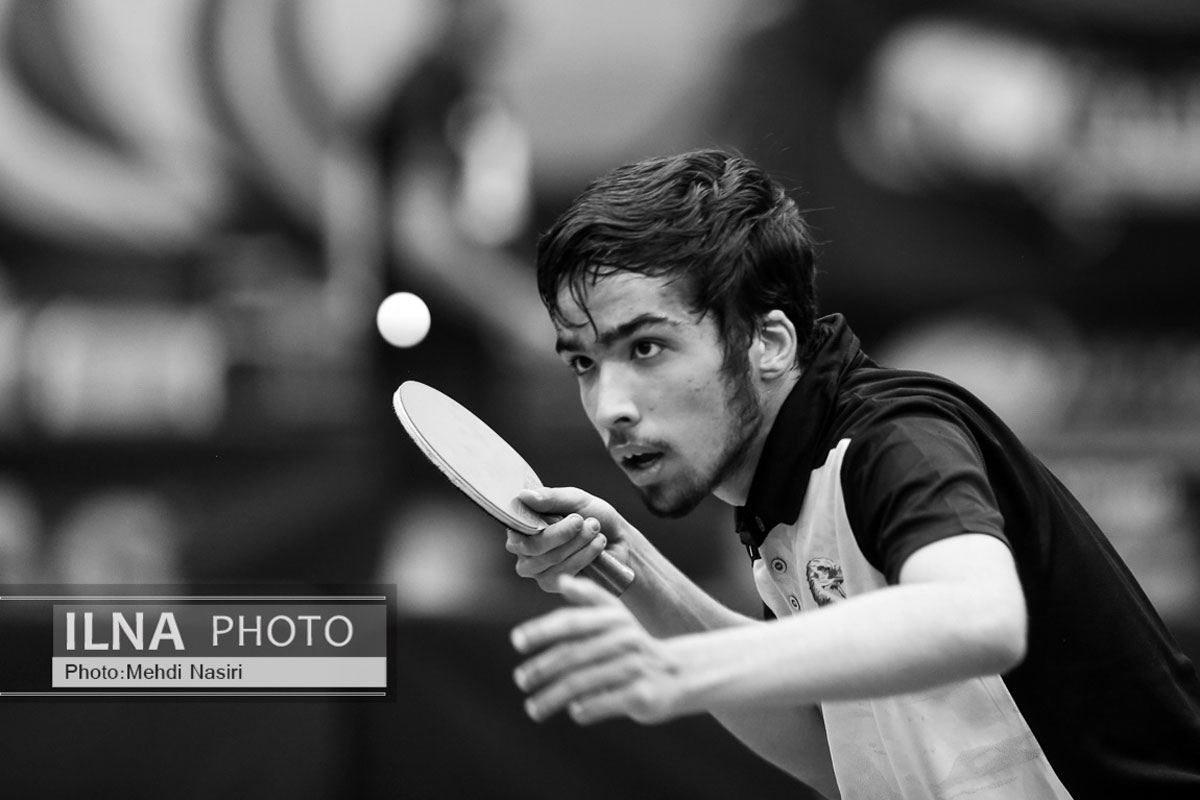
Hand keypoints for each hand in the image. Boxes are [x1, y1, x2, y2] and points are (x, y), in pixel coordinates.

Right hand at [505, 487, 633, 593]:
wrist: (619, 540)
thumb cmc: (594, 516)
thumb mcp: (575, 499)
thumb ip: (550, 497)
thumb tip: (524, 496)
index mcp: (524, 523)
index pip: (519, 526)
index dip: (545, 523)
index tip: (575, 517)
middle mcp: (523, 547)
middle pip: (533, 546)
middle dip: (565, 533)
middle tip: (585, 521)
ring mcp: (535, 568)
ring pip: (551, 558)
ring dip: (579, 542)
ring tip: (595, 529)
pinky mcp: (549, 584)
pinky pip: (563, 572)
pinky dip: (584, 556)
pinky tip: (597, 545)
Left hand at [511, 575, 682, 724]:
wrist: (682, 673)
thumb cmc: (638, 645)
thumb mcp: (618, 616)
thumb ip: (589, 598)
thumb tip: (561, 580)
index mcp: (615, 618)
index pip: (571, 622)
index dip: (542, 630)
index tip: (517, 641)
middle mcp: (625, 639)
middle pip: (572, 655)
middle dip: (541, 668)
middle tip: (520, 680)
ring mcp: (635, 668)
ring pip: (582, 683)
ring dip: (552, 697)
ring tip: (533, 708)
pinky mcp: (643, 695)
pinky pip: (603, 703)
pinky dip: (583, 709)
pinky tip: (573, 712)